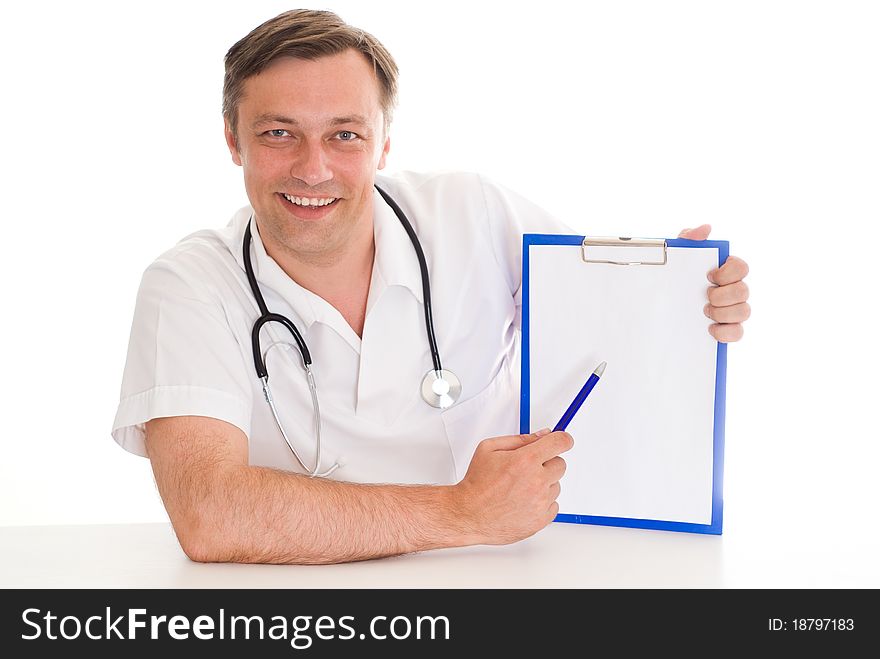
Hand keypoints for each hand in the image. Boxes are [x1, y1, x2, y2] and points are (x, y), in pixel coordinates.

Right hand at [451, 428, 572, 544]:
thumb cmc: (477, 484)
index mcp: (525, 460)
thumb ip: (519, 439)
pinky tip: (524, 501)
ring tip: (520, 488)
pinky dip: (542, 503)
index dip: (563, 439)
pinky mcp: (540, 520)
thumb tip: (542, 435)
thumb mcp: (489, 448)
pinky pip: (554, 505)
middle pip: (560, 464)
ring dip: (543, 484)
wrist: (469, 514)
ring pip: (556, 486)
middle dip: (546, 463)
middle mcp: (536, 481)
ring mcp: (540, 502)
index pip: (560, 442)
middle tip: (528, 468)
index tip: (562, 441)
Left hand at [679, 224, 750, 342]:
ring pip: (745, 312)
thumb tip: (706, 229)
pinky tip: (710, 328)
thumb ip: (689, 238)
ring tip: (704, 312)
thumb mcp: (675, 255)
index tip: (709, 276)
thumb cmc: (673, 275)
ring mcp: (732, 310)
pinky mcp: (727, 328)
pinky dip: (725, 332)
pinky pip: (738, 333)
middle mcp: (733, 290)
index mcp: (724, 271)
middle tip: (705, 296)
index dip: (729, 273)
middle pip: (745, 291)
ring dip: (723, 313)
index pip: (742, 268)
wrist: (657, 305)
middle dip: (723, 296)